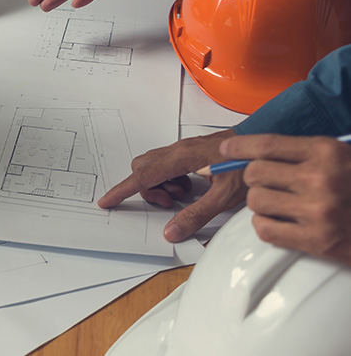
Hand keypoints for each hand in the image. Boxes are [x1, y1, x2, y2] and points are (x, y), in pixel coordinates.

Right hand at [98, 129, 246, 241]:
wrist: (265, 141)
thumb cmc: (248, 162)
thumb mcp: (225, 196)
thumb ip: (197, 215)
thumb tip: (172, 231)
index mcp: (181, 158)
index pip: (142, 176)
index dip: (122, 190)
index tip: (107, 200)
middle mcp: (178, 150)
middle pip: (143, 169)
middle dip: (148, 189)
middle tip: (170, 203)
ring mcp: (183, 148)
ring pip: (153, 166)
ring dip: (161, 185)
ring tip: (184, 196)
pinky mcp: (190, 151)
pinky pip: (166, 164)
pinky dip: (170, 179)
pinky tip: (191, 187)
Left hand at [224, 134, 350, 266]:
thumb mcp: (344, 157)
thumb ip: (307, 153)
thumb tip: (256, 152)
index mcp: (328, 152)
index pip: (267, 144)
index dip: (240, 147)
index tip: (226, 151)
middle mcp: (321, 178)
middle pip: (255, 173)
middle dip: (254, 178)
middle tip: (267, 183)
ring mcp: (318, 211)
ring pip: (256, 201)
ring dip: (261, 203)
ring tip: (280, 204)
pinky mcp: (318, 241)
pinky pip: (265, 229)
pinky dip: (267, 226)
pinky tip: (282, 223)